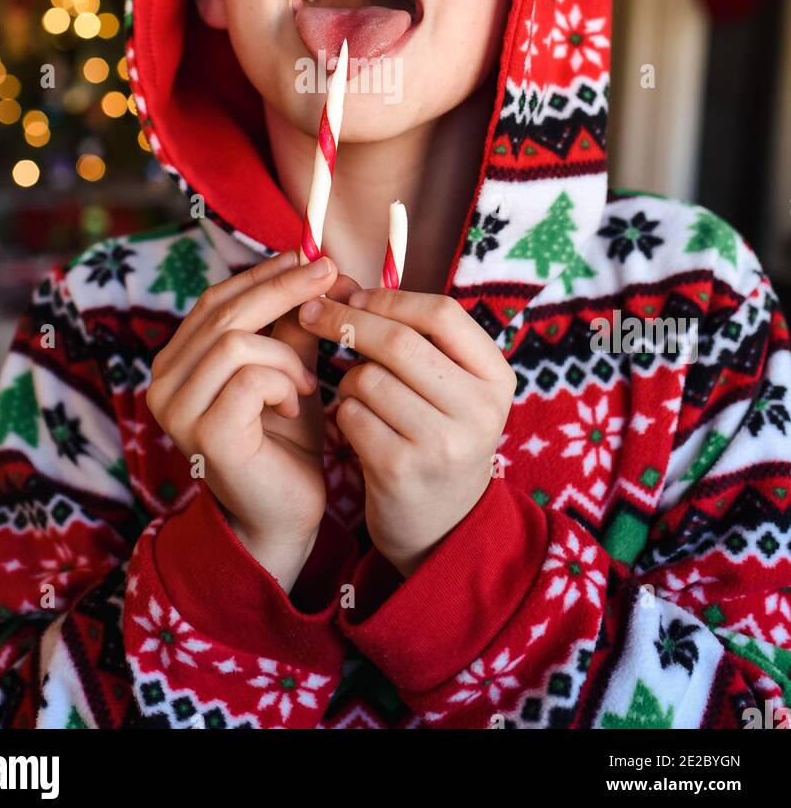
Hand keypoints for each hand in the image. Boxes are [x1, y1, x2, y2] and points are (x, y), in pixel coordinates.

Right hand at [146, 248, 349, 590]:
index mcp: (178, 360)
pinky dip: (283, 383)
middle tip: (333, 274)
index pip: (217, 298)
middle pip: (225, 311)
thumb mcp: (290, 369)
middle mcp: (163, 381)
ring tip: (307, 384)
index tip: (313, 256)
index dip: (265, 273)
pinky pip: (249, 378)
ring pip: (235, 341)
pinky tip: (295, 406)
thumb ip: (293, 324)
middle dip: (285, 288)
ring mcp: (176, 409)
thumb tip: (318, 265)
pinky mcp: (203, 433)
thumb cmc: (287, 440)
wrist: (286, 515)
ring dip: (286, 355)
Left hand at [299, 288, 515, 578]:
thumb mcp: (449, 386)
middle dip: (346, 321)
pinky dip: (343, 413)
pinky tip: (358, 428)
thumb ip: (412, 335)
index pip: (442, 314)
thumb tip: (341, 282)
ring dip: (348, 379)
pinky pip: (351, 416)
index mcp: (496, 378)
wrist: (441, 524)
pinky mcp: (401, 470)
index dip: (390, 298)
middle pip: (398, 342)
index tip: (354, 295)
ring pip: (367, 379)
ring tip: (359, 395)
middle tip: (312, 313)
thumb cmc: (435, 433)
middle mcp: (478, 410)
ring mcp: (442, 444)